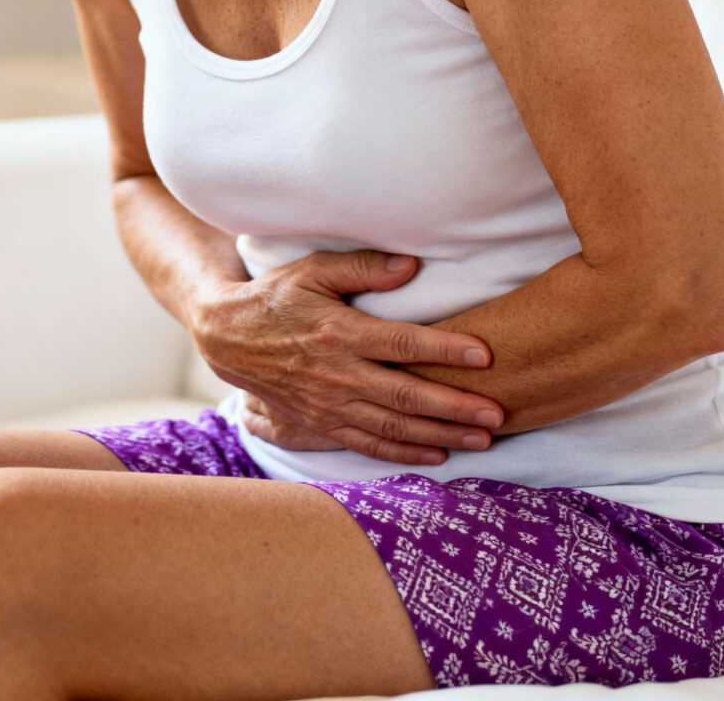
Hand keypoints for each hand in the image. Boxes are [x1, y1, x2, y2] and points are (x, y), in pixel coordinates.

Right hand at [190, 249, 500, 467]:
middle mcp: (335, 374)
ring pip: (392, 428)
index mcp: (338, 332)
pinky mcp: (321, 425)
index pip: (402, 344)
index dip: (445, 350)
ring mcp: (328, 405)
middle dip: (455, 407)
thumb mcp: (313, 270)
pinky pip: (368, 445)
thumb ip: (364, 268)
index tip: (484, 355)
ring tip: (482, 440)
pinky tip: (438, 456)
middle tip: (497, 412)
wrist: (227, 337)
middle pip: (405, 396)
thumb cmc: (277, 297)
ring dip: (440, 436)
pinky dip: (405, 454)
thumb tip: (413, 266)